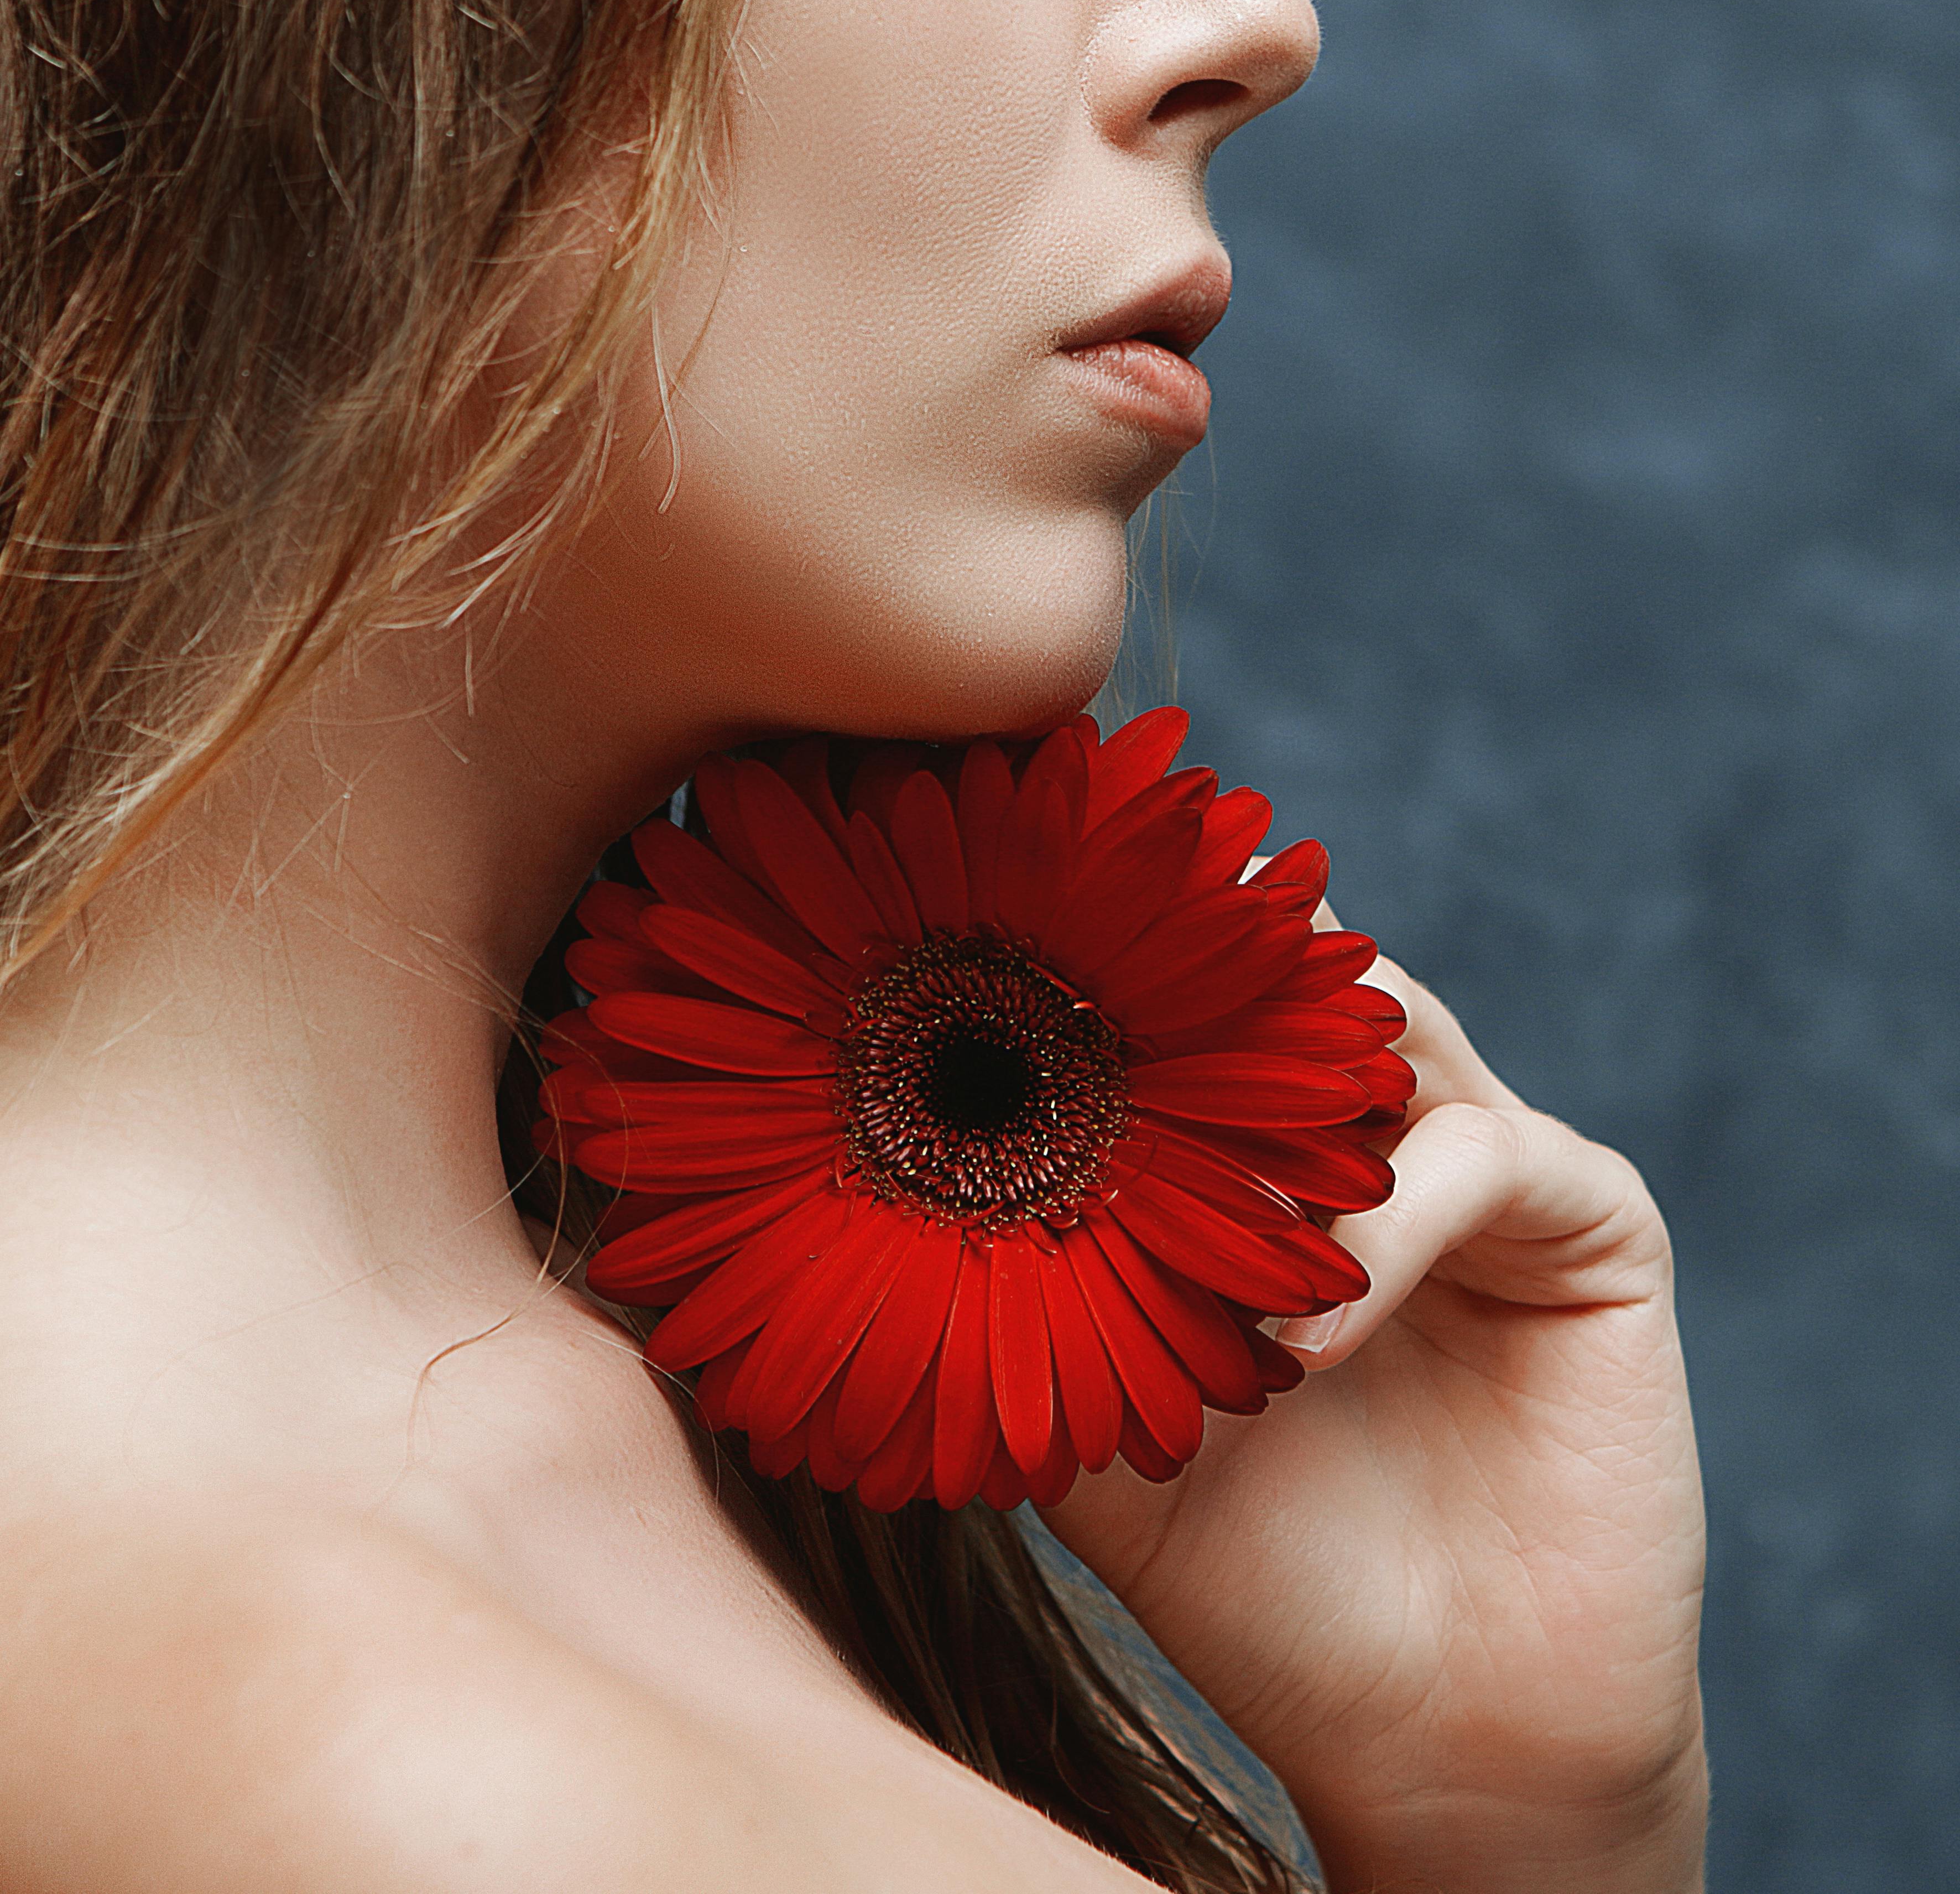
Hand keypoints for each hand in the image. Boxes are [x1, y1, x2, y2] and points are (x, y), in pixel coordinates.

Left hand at [1041, 931, 1707, 1892]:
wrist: (1441, 1736)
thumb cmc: (1265, 1583)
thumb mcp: (1108, 1448)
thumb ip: (1040, 1323)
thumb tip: (913, 1216)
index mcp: (1273, 1176)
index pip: (1201, 1028)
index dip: (1123, 981)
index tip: (1021, 943)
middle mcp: (1382, 1144)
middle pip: (1303, 987)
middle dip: (1215, 962)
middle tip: (1118, 932)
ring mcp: (1493, 1173)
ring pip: (1400, 1033)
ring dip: (1292, 1081)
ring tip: (1193, 1150)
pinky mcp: (1597, 1229)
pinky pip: (1490, 1159)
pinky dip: (1391, 1229)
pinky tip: (1306, 1343)